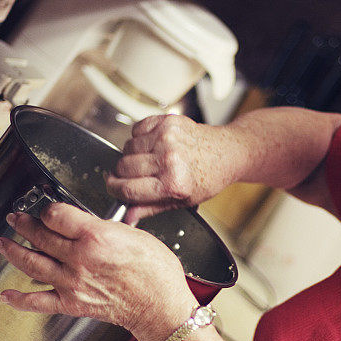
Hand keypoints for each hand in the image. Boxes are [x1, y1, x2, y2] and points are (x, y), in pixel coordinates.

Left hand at [0, 202, 197, 340]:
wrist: (160, 305)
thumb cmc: (156, 271)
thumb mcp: (134, 234)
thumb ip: (103, 228)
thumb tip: (85, 225)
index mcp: (95, 237)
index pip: (56, 215)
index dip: (48, 209)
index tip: (46, 208)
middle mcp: (79, 259)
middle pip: (40, 235)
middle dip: (23, 224)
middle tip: (15, 218)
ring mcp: (72, 282)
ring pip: (31, 263)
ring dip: (11, 251)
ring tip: (1, 242)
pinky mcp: (71, 303)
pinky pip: (37, 301)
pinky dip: (17, 299)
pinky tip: (5, 296)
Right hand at [106, 115, 236, 223]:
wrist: (226, 152)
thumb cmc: (207, 177)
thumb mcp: (182, 201)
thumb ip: (150, 209)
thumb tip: (127, 218)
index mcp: (173, 183)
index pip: (127, 189)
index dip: (115, 190)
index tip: (114, 188)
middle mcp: (169, 159)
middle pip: (123, 167)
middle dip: (123, 174)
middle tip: (136, 175)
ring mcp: (167, 138)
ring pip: (126, 148)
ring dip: (132, 155)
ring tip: (151, 160)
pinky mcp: (166, 122)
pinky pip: (136, 130)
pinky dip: (140, 138)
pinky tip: (155, 145)